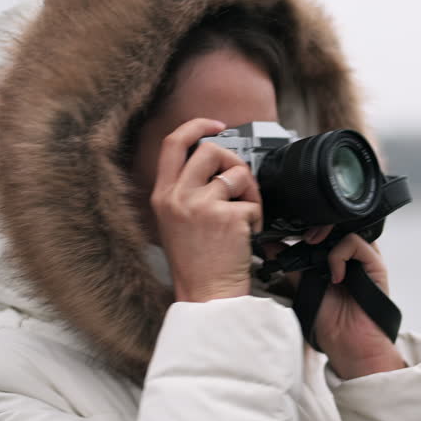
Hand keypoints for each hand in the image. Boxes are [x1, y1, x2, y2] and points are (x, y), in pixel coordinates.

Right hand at [150, 118, 262, 302]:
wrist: (206, 295)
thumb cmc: (196, 263)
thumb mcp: (176, 221)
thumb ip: (187, 190)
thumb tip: (215, 163)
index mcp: (162, 195)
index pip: (173, 143)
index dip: (196, 126)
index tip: (216, 125)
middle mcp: (178, 197)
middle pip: (210, 149)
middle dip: (232, 159)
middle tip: (239, 180)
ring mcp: (201, 205)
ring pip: (237, 173)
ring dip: (250, 190)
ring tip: (245, 214)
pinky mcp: (227, 217)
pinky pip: (253, 202)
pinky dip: (257, 217)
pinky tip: (248, 235)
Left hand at [265, 231, 405, 379]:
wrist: (346, 343)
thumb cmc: (329, 321)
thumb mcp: (302, 287)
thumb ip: (290, 264)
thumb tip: (270, 244)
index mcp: (335, 257)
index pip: (326, 229)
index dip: (310, 226)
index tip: (292, 232)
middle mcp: (351, 255)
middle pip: (338, 224)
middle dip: (318, 226)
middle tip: (304, 238)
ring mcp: (364, 259)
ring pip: (346, 229)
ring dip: (327, 237)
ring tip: (316, 255)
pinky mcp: (375, 266)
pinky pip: (356, 245)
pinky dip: (340, 256)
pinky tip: (335, 276)